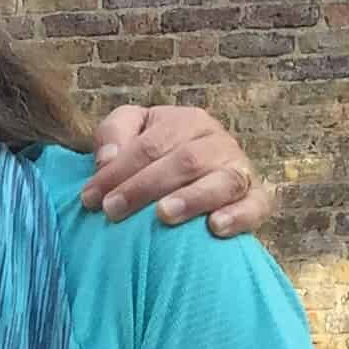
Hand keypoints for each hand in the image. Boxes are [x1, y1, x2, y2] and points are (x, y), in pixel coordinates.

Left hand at [83, 104, 277, 238]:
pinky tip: (215, 227)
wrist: (197, 179)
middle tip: (113, 210)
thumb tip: (106, 159)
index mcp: (187, 121)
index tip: (90, 197)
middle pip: (185, 161)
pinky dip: (238, 216)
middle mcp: (218, 142)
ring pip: (222, 181)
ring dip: (193, 198)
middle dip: (144, 186)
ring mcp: (240, 170)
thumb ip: (113, 133)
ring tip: (164, 215)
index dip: (118, 170)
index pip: (151, 144)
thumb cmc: (154, 157)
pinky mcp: (257, 199)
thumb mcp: (131, 132)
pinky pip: (255, 205)